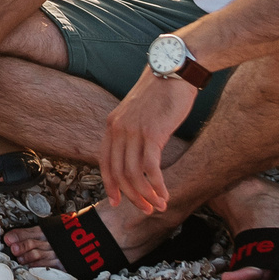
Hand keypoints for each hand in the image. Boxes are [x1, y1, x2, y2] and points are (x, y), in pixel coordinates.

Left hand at [99, 73, 195, 214]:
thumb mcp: (138, 112)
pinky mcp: (153, 133)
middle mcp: (118, 129)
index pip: (105, 162)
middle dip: (132, 196)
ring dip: (146, 194)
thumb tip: (136, 153)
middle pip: (119, 173)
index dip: (110, 185)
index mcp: (112, 125)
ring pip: (134, 174)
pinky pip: (150, 168)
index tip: (118, 201)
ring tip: (159, 205)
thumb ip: (132, 130)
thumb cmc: (160, 92)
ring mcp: (134, 131)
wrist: (173, 70)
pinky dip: (157, 185)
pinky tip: (165, 193)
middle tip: (146, 209)